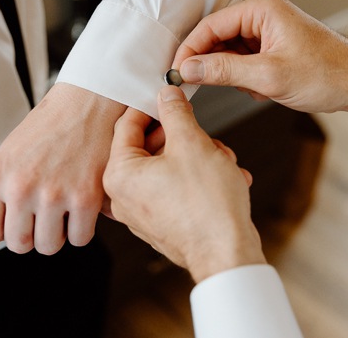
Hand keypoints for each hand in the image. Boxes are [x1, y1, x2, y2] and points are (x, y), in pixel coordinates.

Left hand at [0, 83, 125, 254]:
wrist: (87, 102)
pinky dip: (82, 228)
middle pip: (19, 244)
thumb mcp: (9, 153)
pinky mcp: (85, 198)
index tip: (17, 220)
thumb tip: (1, 229)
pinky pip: (79, 238)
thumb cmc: (50, 126)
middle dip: (32, 234)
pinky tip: (83, 208)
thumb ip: (1, 190)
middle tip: (44, 216)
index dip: (4, 230)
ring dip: (58, 233)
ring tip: (64, 211)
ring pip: (49, 246)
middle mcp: (20, 187)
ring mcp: (53, 195)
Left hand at [103, 85, 264, 282]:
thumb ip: (175, 112)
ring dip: (197, 156)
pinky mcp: (160, 222)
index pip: (127, 124)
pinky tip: (223, 176)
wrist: (228, 254)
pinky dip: (197, 178)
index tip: (169, 96)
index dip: (151, 105)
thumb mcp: (192, 144)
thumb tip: (167, 94)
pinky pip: (173, 188)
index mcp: (120, 174)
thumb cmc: (208, 207)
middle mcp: (123, 196)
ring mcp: (141, 212)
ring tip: (221, 160)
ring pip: (166, 166)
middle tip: (203, 133)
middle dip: (182, 136)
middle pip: (149, 146)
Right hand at [173, 0, 347, 129]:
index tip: (176, 73)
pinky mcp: (272, 46)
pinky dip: (247, 78)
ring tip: (256, 89)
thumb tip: (188, 70)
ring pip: (229, 52)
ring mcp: (268, 30)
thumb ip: (223, 71)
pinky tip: (264, 89)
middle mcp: (263, 13)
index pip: (210, 25)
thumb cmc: (327, 74)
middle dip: (214, 65)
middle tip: (204, 88)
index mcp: (262, 8)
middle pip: (217, 38)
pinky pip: (244, 60)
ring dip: (234, 75)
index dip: (190, 50)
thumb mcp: (268, 76)